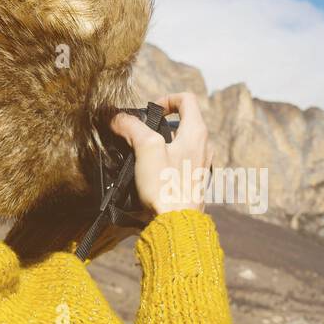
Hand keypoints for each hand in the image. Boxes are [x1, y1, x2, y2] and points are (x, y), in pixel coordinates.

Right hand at [110, 92, 210, 214]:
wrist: (177, 224)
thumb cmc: (167, 187)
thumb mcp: (146, 148)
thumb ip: (132, 127)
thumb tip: (118, 119)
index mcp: (196, 132)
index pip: (186, 99)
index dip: (166, 99)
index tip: (150, 112)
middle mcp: (204, 146)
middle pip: (183, 121)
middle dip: (160, 124)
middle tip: (142, 135)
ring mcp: (202, 164)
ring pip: (181, 142)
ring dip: (162, 143)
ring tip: (143, 155)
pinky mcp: (195, 181)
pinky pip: (181, 161)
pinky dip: (166, 161)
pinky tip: (152, 173)